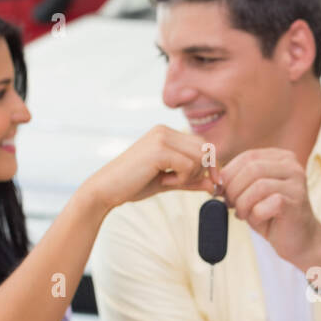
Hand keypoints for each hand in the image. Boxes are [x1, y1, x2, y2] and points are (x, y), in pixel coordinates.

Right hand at [84, 125, 215, 211]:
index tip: (211, 183)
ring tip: (168, 181)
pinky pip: (188, 165)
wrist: (106, 190)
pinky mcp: (159, 149)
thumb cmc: (134, 184)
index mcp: (166, 133)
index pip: (203, 144)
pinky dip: (181, 179)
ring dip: (190, 175)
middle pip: (205, 148)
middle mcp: (165, 130)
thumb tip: (214, 184)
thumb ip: (191, 180)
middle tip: (180, 182)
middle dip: (202, 170)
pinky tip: (164, 181)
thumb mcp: (169, 181)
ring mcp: (161, 137)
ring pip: (200, 157)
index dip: (211, 164)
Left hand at [215, 148, 320, 268]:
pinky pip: (264, 205)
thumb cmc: (274, 216)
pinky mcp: (294, 204)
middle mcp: (292, 167)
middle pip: (251, 169)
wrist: (301, 241)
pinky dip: (255, 216)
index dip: (229, 174)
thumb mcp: (254, 193)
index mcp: (282, 158)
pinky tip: (259, 220)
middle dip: (234, 189)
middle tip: (232, 205)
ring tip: (244, 215)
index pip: (248, 157)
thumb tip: (216, 179)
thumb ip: (239, 181)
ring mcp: (296, 184)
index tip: (222, 191)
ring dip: (243, 203)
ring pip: (257, 186)